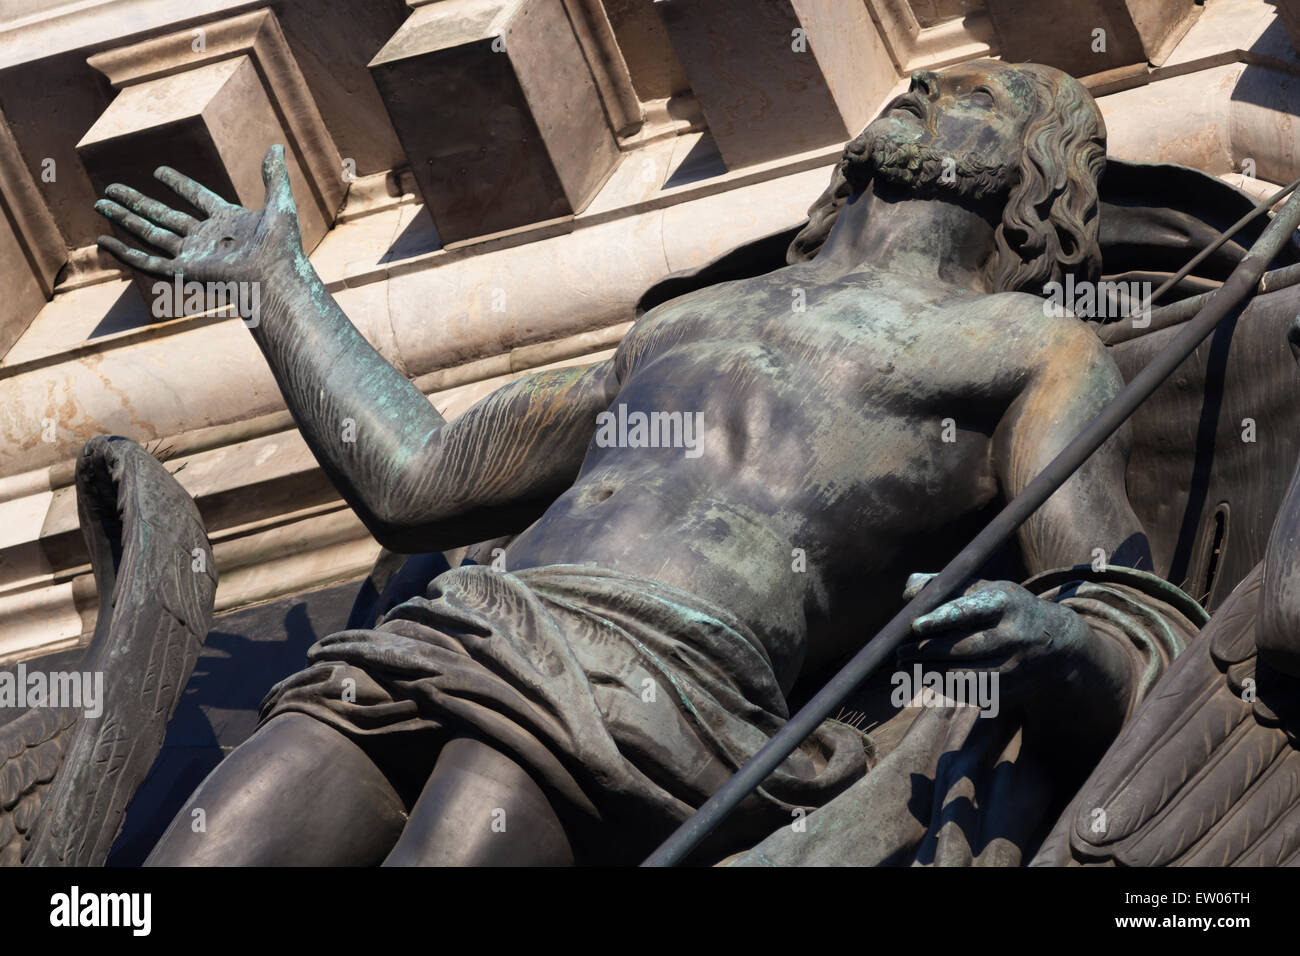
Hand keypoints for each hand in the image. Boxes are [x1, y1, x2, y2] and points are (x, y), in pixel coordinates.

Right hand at [94, 144, 302, 285]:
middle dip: (137, 201)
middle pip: (164, 215)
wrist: (277, 279)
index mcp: (228, 222)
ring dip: (125, 218)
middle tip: (112, 187)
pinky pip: (147, 261)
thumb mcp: (280, 204)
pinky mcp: (183, 271)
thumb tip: (277, 145)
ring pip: (150, 233)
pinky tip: (103, 240)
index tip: (158, 171)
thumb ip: (274, 176)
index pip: (198, 198)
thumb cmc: (283, 248)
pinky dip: (124, 252)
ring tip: (100, 203)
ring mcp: (194, 255)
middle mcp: (207, 238)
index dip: (179, 184)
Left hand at [897, 579, 1133, 730]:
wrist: (1056, 642)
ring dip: (931, 673)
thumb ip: (946, 586)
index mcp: (1006, 602)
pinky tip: (926, 678)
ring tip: (905, 666)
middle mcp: (1014, 635)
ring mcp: (1015, 665)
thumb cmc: (1005, 609)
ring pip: (967, 675)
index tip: (915, 625)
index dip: (941, 619)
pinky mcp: (1012, 689)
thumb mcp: (985, 588)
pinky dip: (945, 687)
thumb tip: (908, 591)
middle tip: (900, 651)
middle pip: (965, 648)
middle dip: (927, 651)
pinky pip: (973, 692)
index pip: (970, 611)